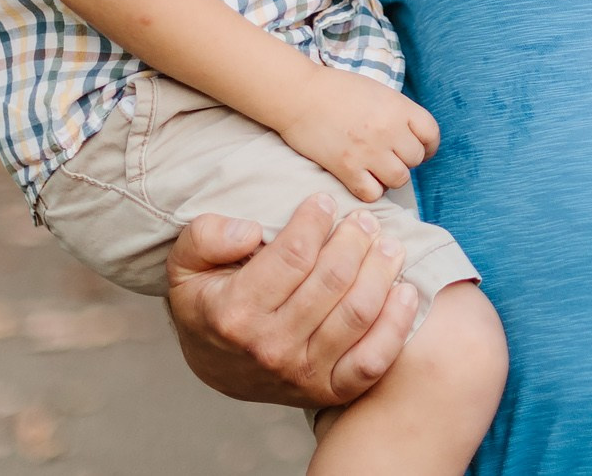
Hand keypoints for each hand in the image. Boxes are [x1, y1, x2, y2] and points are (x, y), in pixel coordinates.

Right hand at [167, 196, 418, 407]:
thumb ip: (205, 238)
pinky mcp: (330, 390)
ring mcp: (303, 373)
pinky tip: (406, 292)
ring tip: (387, 244)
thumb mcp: (186, 265)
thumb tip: (250, 232)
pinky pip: (373, 360)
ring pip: (357, 313)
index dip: (315, 221)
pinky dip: (396, 325)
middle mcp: (270, 347)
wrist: (217, 368)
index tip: (324, 201)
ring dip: (380, 271)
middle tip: (363, 219)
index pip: (291, 256)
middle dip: (354, 240)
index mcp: (235, 313)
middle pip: (331, 281)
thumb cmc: (209, 304)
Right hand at [272, 66, 440, 203]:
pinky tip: (362, 179)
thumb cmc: (336, 89)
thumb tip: (411, 135)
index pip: (432, 133)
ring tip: (378, 169)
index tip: (422, 148)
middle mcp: (388, 129)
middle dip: (406, 159)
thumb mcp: (377, 91)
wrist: (299, 95)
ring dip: (391, 176)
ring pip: (399, 179)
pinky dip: (371, 190)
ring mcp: (368, 151)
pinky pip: (373, 194)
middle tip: (391, 156)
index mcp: (397, 107)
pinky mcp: (346, 168)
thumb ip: (397, 112)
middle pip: (416, 158)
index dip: (429, 144)